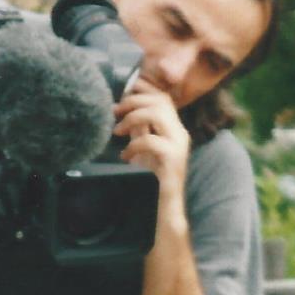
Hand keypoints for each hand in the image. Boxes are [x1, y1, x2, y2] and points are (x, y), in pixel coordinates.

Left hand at [111, 82, 190, 199]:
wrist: (167, 206)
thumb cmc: (154, 179)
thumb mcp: (143, 148)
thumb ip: (138, 129)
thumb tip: (122, 110)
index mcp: (174, 128)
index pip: (163, 97)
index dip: (144, 88)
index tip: (122, 92)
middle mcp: (180, 133)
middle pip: (159, 101)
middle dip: (133, 101)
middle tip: (115, 111)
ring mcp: (178, 145)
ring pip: (157, 114)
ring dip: (133, 118)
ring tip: (118, 131)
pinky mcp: (173, 158)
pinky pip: (151, 141)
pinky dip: (134, 145)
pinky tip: (125, 156)